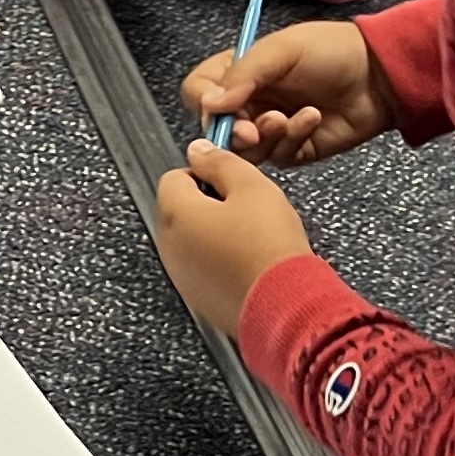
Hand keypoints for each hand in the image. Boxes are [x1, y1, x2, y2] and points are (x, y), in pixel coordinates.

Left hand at [149, 142, 314, 334]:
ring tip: (253, 237)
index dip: (205, 173)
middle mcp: (169, 246)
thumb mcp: (252, 186)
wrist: (285, 304)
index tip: (230, 179)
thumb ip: (220, 162)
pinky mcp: (198, 297)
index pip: (174, 176)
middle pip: (182, 209)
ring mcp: (181, 275)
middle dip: (211, 203)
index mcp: (175, 214)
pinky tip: (249, 261)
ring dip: (217, 231)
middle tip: (247, 208)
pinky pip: (204, 266)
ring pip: (193, 238)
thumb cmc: (269, 247)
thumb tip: (200, 151)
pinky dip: (221, 260)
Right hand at [184, 18, 393, 165]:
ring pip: (244, 150)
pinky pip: (278, 155)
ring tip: (286, 119)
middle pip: (217, 129)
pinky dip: (291, 138)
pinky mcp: (293, 149)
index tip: (221, 107)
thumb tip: (210, 104)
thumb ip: (243, 74)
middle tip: (253, 130)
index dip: (204, 103)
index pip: (199, 92)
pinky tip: (311, 118)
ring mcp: (270, 128)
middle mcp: (249, 101)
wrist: (380, 74)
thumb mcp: (282, 50)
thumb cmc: (331, 50)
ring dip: (263, 136)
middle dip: (234, 131)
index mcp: (239, 72)